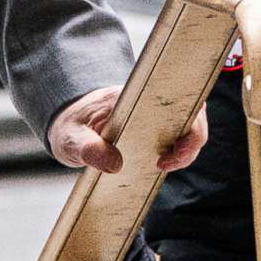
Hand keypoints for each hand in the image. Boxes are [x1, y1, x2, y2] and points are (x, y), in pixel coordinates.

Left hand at [50, 87, 206, 175]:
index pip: (175, 96)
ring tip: (163, 165)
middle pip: (192, 113)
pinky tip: (162, 164)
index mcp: (132, 96)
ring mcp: (157, 114)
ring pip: (189, 127)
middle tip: (166, 164)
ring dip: (185, 149)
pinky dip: (177, 154)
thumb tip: (115, 164)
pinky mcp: (157, 128)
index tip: (175, 149)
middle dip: (192, 140)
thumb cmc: (71, 126)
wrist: (69, 123)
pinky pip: (178, 138)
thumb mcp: (71, 138)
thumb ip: (88, 149)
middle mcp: (150, 100)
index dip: (189, 121)